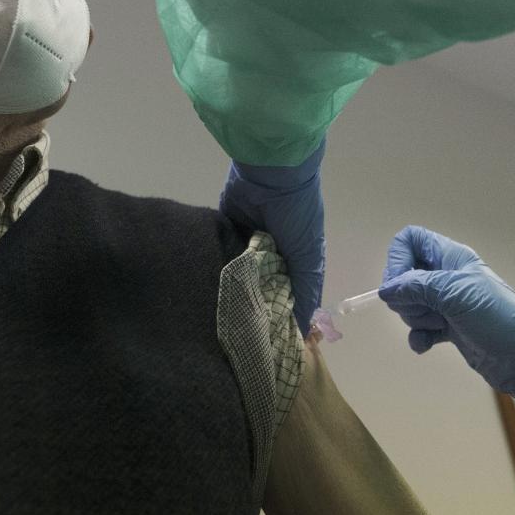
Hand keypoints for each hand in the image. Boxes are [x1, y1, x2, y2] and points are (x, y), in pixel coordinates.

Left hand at [220, 141, 324, 333]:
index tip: (266, 341)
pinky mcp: (227, 228)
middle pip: (259, 283)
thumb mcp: (308, 256)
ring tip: (217, 315)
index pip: (285, 292)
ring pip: (238, 270)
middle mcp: (272, 251)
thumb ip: (305, 290)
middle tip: (236, 332)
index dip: (278, 313)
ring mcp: (247, 239)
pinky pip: (221, 252)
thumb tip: (304, 329)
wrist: (272, 174)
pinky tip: (206, 288)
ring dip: (231, 286)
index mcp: (295, 257)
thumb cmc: (297, 215)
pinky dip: (216, 266)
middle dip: (251, 303)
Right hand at [378, 225, 514, 427]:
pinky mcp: (449, 327)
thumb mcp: (457, 295)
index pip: (411, 239)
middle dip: (406, 296)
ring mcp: (447, 303)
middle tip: (427, 309)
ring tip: (439, 326)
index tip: (398, 284)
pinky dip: (419, 336)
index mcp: (452, 257)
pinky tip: (427, 345)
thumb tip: (386, 289)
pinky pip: (419, 327)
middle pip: (405, 275)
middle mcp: (447, 276)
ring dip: (415, 318)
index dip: (398, 258)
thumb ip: (418, 286)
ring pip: (410, 303)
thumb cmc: (498, 318)